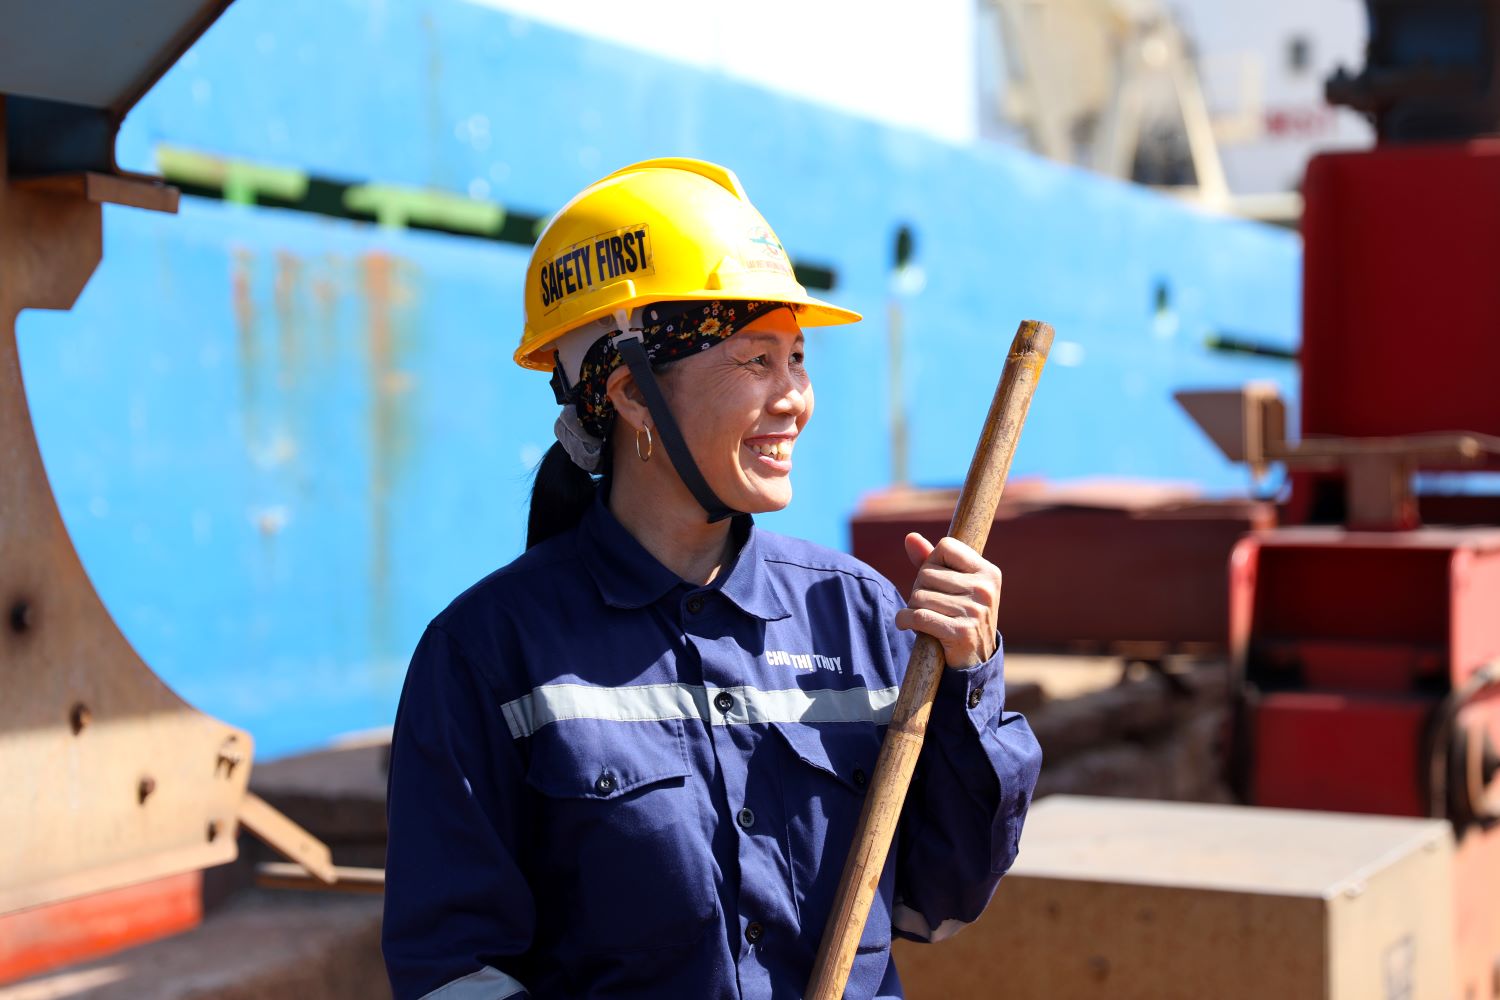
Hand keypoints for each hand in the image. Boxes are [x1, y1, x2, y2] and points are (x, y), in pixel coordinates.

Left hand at [892, 533, 1001, 668]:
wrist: (976, 660)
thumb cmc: (961, 615)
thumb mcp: (953, 585)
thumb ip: (931, 560)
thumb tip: (910, 537)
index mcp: (988, 572)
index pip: (946, 546)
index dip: (932, 562)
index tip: (937, 580)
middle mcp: (985, 589)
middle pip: (927, 573)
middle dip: (919, 588)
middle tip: (929, 604)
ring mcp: (975, 611)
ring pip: (919, 595)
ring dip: (912, 607)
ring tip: (924, 616)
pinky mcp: (961, 632)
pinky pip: (918, 616)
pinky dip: (904, 620)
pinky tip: (906, 624)